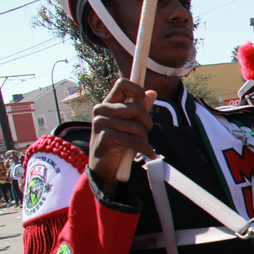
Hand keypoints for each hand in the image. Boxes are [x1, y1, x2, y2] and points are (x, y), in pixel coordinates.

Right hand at [89, 79, 156, 197]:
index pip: (122, 84)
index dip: (137, 89)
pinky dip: (146, 149)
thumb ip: (139, 109)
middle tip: (145, 132)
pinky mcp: (107, 137)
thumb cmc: (116, 144)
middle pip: (138, 108)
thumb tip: (152, 93)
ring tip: (140, 145)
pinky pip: (136, 141)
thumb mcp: (127, 125)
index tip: (143, 99)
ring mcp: (102, 123)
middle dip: (147, 122)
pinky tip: (149, 154)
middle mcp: (101, 110)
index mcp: (106, 104)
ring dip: (145, 139)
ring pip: (138, 127)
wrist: (103, 168)